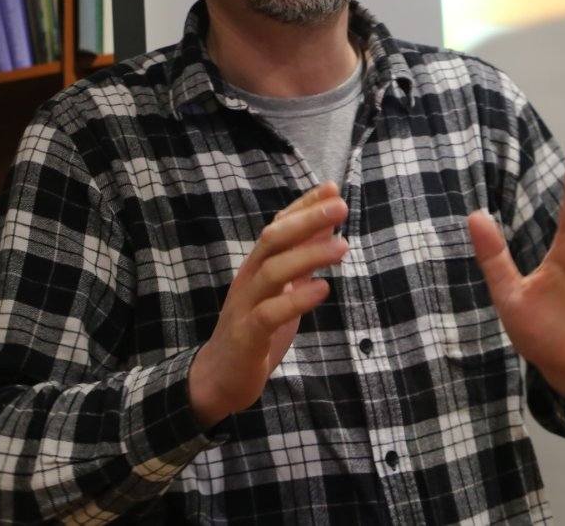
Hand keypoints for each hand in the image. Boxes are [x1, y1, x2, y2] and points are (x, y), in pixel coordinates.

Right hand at [189, 181, 347, 427]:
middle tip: (340, 206)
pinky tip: (322, 289)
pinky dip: (296, 299)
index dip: (304, 206)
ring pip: (272, 271)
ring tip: (342, 247)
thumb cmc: (256, 328)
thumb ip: (301, 260)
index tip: (332, 188)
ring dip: (308, 255)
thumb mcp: (283, 290)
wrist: (221, 376)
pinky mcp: (247, 335)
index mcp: (257, 265)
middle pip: (273, 239)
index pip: (279, 226)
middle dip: (306, 220)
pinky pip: (269, 313)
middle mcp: (249, 277)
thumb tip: (328, 228)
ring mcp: (245, 305)